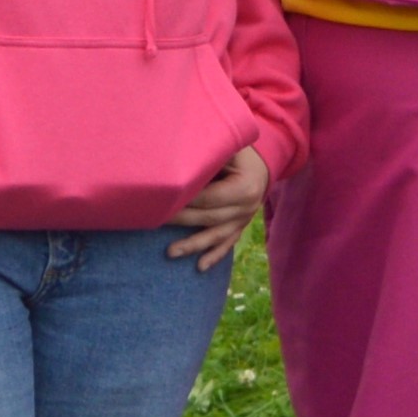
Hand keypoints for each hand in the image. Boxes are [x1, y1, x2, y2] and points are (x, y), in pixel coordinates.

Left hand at [169, 141, 270, 269]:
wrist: (264, 164)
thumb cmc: (240, 153)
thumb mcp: (229, 149)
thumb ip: (209, 156)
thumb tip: (178, 161)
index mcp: (244, 188)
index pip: (209, 198)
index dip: (186, 199)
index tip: (162, 200)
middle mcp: (246, 208)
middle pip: (209, 218)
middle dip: (181, 220)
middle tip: (154, 221)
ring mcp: (244, 220)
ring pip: (216, 236)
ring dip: (192, 245)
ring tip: (170, 253)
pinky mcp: (241, 227)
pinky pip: (227, 244)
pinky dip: (214, 256)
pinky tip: (200, 267)